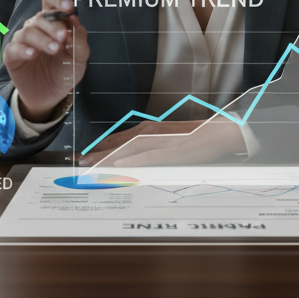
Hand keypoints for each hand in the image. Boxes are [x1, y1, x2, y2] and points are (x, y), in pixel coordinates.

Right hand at [1, 0, 88, 122]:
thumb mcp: (80, 57)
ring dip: (43, 39)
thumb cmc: (65, 70)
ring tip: (54, 49)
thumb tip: (75, 20)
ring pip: (29, 31)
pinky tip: (32, 54)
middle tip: (63, 38)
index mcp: (54, 21)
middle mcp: (38, 26)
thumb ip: (80, 39)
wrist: (51, 94)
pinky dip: (24, 50)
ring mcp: (24, 39)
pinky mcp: (12, 55)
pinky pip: (15, 48)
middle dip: (54, 26)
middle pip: (42, 16)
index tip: (69, 7)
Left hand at [78, 117, 244, 167]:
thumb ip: (151, 147)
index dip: (99, 148)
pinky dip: (132, 161)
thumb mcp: (169, 140)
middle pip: (117, 144)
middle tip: (77, 163)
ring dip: (107, 157)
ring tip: (90, 165)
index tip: (83, 156)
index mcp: (149, 130)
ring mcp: (160, 141)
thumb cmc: (197, 137)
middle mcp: (151, 133)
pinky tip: (119, 166)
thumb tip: (133, 158)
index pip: (118, 140)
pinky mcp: (172, 151)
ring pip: (127, 150)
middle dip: (96, 154)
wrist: (221, 131)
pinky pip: (148, 157)